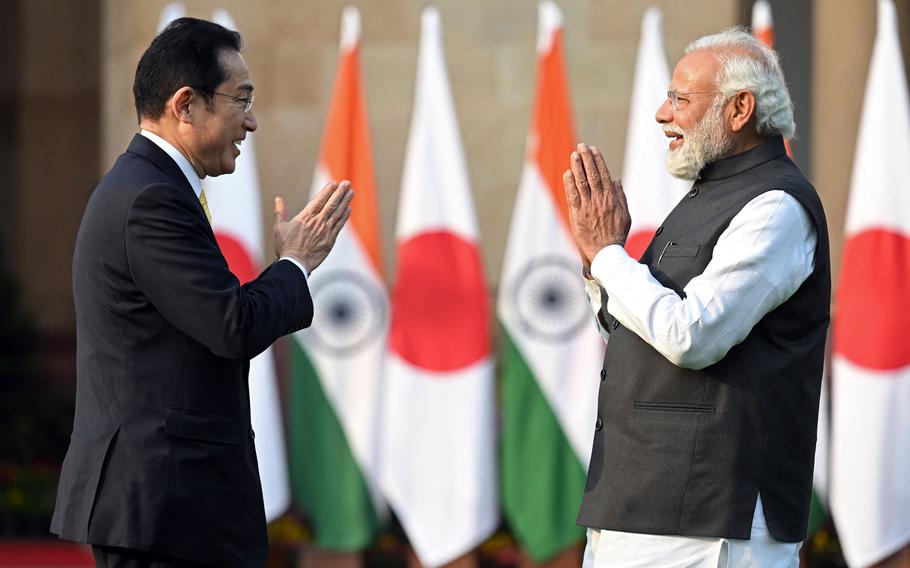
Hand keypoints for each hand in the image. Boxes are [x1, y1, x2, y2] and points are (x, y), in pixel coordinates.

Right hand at [274, 181, 353, 272]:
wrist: (295, 264)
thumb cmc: (286, 247)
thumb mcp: (279, 228)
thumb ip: (280, 212)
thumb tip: (278, 199)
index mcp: (305, 217)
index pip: (319, 200)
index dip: (327, 191)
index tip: (334, 183)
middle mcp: (317, 222)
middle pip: (331, 204)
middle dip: (340, 192)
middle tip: (347, 183)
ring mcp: (325, 231)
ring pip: (337, 213)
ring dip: (345, 202)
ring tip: (351, 192)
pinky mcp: (330, 240)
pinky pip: (339, 225)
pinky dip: (345, 216)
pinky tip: (349, 209)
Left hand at [563, 143, 630, 265]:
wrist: (606, 253)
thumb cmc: (616, 235)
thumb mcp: (625, 215)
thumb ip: (621, 196)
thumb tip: (616, 180)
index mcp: (612, 199)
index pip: (604, 174)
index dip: (598, 161)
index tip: (594, 149)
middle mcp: (599, 201)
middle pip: (592, 175)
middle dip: (587, 159)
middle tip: (582, 146)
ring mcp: (587, 208)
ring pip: (581, 183)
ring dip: (577, 167)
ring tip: (574, 155)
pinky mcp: (577, 216)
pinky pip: (572, 197)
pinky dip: (570, 184)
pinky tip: (568, 173)